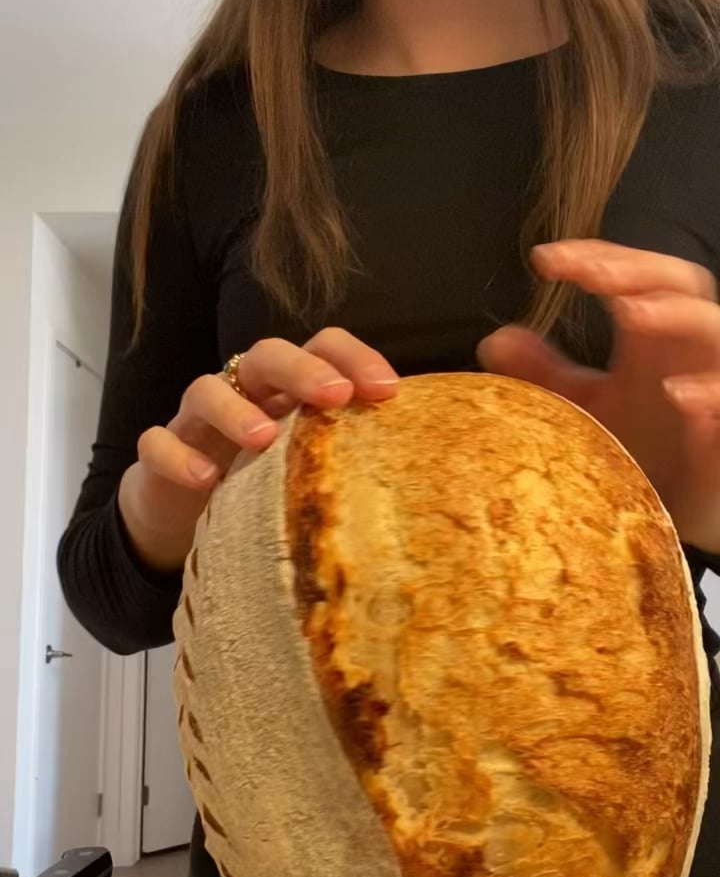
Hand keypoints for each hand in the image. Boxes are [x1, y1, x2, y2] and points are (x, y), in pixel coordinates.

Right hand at [119, 329, 397, 571]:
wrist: (186, 527)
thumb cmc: (262, 491)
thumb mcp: (311, 471)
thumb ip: (355, 458)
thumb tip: (428, 468)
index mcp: (287, 391)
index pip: (322, 349)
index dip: (355, 358)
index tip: (389, 390)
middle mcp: (243, 394)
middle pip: (265, 355)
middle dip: (301, 369)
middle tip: (334, 395)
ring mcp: (196, 424)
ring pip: (205, 390)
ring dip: (235, 409)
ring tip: (263, 439)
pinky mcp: (159, 458)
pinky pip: (158, 444)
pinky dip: (178, 456)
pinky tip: (205, 478)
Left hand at [479, 241, 719, 553]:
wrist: (681, 506)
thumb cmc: (645, 449)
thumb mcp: (587, 407)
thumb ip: (546, 373)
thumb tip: (494, 341)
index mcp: (654, 336)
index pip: (635, 277)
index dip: (597, 258)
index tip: (545, 260)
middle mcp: (687, 350)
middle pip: (680, 284)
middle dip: (639, 271)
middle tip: (592, 275)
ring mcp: (714, 383)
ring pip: (715, 330)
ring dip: (676, 316)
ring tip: (631, 314)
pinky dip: (710, 394)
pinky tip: (676, 395)